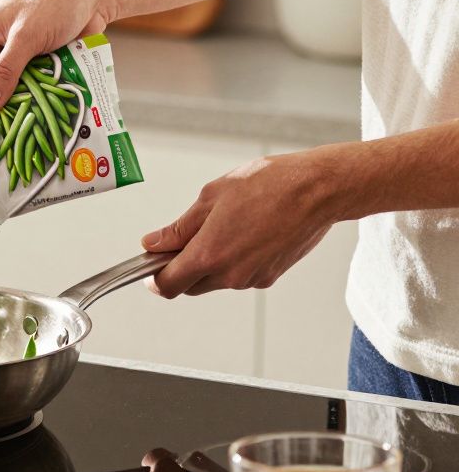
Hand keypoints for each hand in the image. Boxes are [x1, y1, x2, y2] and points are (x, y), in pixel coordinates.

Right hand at [0, 0, 119, 113]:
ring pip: (3, 89)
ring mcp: (11, 57)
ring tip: (10, 130)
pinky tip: (31, 116)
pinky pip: (23, 89)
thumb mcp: (25, 37)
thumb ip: (5, 71)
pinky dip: (28, 100)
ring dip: (11, 104)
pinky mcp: (31, 65)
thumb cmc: (55, 3)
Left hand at [142, 151, 341, 297]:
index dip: (154, 278)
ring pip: (215, 280)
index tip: (152, 265)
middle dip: (181, 267)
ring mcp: (252, 279)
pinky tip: (245, 232)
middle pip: (189, 285)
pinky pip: (239, 275)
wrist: (320, 190)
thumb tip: (154, 243)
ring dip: (209, 262)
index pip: (168, 285)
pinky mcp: (269, 277)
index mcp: (210, 254)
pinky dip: (233, 260)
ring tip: (225, 225)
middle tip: (187, 237)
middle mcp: (230, 275)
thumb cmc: (270, 185)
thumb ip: (179, 228)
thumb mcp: (212, 197)